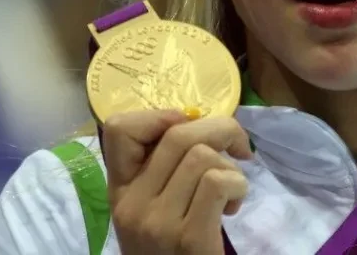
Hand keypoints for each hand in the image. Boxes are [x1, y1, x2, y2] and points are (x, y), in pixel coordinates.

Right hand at [102, 110, 253, 254]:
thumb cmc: (173, 248)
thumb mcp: (155, 206)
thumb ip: (166, 169)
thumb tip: (195, 120)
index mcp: (120, 190)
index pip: (119, 128)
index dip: (160, 115)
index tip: (189, 127)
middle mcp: (132, 203)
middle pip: (178, 134)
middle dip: (221, 130)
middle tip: (238, 149)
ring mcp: (157, 222)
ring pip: (202, 156)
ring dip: (231, 167)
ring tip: (231, 193)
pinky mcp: (187, 238)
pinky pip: (217, 182)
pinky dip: (237, 186)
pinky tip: (233, 207)